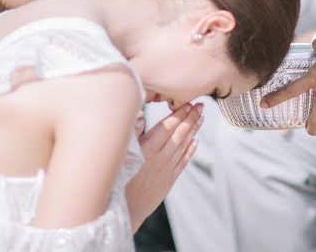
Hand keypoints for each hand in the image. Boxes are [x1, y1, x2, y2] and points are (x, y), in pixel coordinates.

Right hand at [126, 103, 202, 231]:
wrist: (122, 212)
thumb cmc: (114, 182)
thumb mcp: (119, 156)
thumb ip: (131, 134)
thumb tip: (141, 116)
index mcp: (146, 150)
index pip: (167, 127)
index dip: (179, 114)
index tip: (189, 103)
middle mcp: (159, 159)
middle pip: (179, 134)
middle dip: (190, 118)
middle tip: (201, 106)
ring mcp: (166, 170)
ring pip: (183, 146)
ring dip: (193, 131)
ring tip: (201, 118)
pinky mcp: (168, 181)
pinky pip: (183, 162)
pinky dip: (190, 151)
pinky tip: (195, 142)